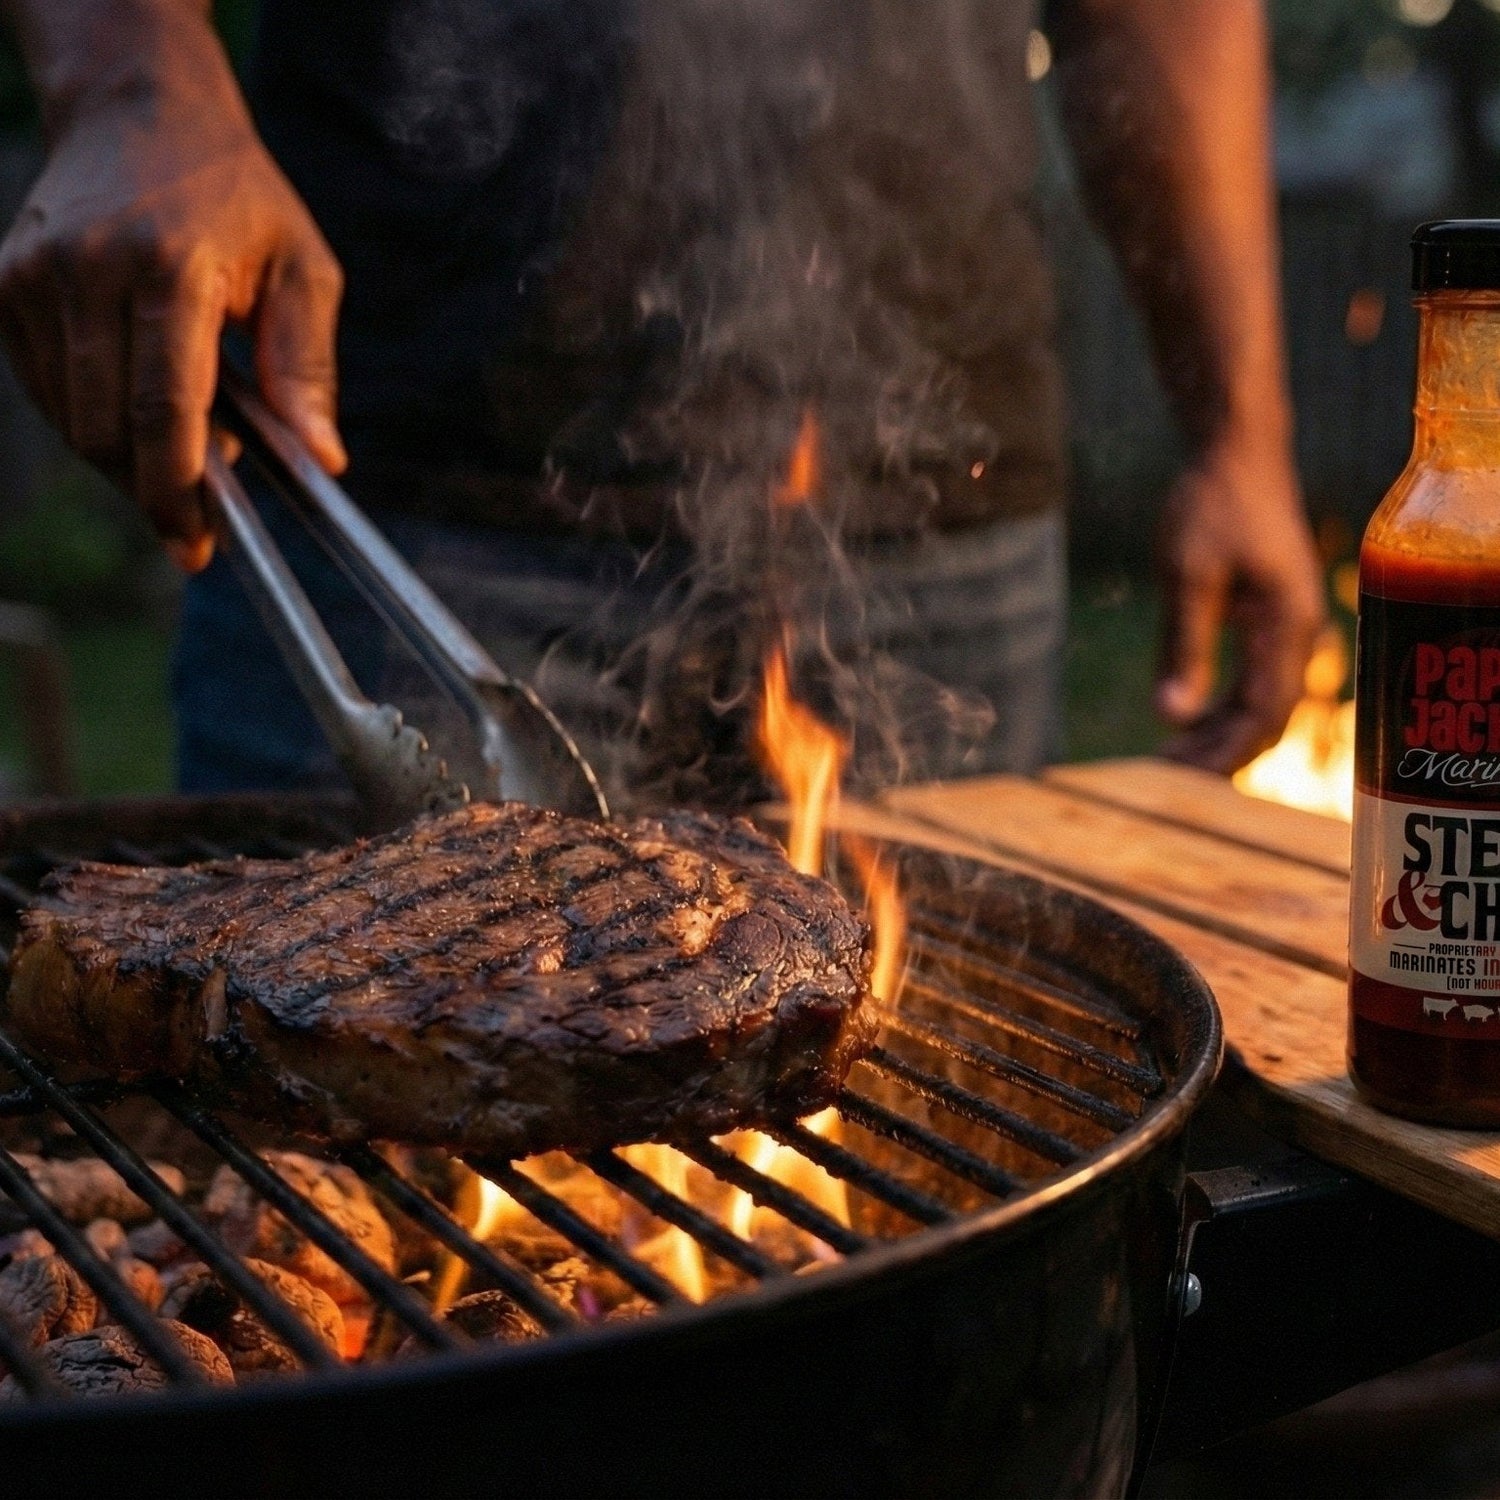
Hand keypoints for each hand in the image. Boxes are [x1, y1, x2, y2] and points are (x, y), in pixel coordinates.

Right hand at [0, 52, 344, 570]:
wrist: (138, 110)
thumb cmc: (237, 197)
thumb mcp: (303, 267)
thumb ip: (307, 367)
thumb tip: (323, 461)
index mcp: (171, 268)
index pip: (166, 409)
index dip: (179, 491)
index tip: (196, 548)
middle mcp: (88, 271)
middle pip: (111, 429)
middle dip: (158, 486)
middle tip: (208, 501)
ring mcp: (34, 278)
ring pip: (73, 423)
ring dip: (127, 459)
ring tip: (185, 440)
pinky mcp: (4, 287)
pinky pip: (46, 394)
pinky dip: (94, 423)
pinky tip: (138, 407)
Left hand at [1154, 436, 1325, 772]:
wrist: (1236, 452)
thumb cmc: (1212, 505)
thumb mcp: (1188, 577)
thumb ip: (1183, 647)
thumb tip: (1171, 716)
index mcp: (1288, 624)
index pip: (1264, 712)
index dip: (1225, 752)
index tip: (1180, 777)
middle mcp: (1298, 631)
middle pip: (1267, 716)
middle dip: (1221, 752)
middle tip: (1165, 775)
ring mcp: (1287, 626)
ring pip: (1260, 701)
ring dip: (1219, 732)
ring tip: (1168, 757)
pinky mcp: (1269, 618)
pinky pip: (1252, 678)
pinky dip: (1220, 704)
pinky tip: (1185, 720)